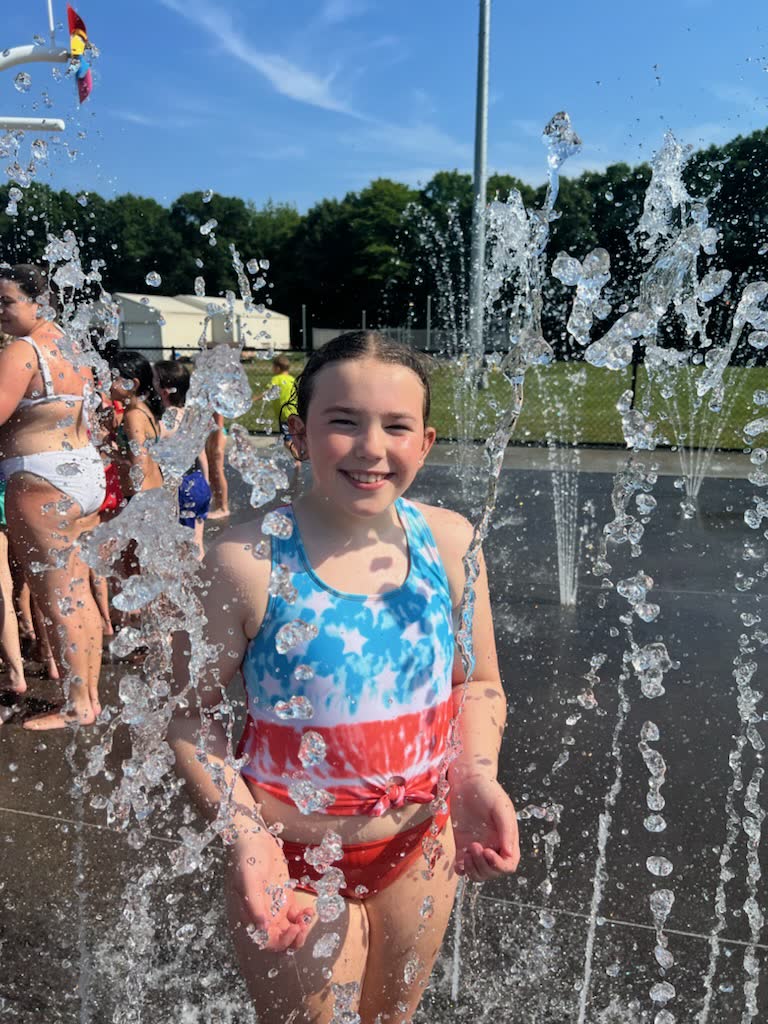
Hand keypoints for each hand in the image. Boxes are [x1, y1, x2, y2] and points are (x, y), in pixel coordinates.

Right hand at [225, 831, 314, 952]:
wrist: (254, 839)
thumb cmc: (247, 858)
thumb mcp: (249, 880)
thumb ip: (254, 904)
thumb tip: (262, 928)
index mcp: (252, 915)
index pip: (266, 941)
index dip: (281, 942)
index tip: (294, 929)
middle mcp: (264, 915)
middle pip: (280, 939)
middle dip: (294, 940)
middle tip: (303, 927)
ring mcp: (275, 906)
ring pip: (290, 930)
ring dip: (300, 930)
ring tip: (307, 917)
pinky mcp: (284, 897)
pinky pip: (295, 915)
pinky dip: (304, 917)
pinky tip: (309, 910)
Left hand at [451, 774, 519, 881]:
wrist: (467, 780)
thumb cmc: (488, 790)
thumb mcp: (501, 807)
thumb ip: (506, 831)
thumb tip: (509, 854)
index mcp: (507, 840)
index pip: (508, 865)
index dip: (499, 865)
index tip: (488, 852)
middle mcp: (494, 847)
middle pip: (493, 872)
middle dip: (483, 865)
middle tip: (474, 845)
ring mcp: (478, 847)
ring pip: (478, 874)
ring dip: (473, 869)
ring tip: (467, 851)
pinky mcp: (462, 846)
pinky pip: (462, 867)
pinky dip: (461, 870)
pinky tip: (458, 862)